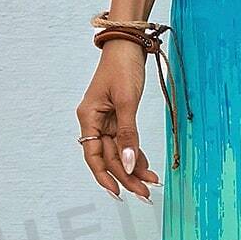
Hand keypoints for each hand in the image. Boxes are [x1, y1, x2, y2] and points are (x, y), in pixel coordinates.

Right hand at [76, 43, 159, 199]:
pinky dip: (135, 154)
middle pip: (110, 157)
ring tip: (151, 183)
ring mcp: (106, 121)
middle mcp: (94, 122)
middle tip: (145, 194)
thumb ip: (128, 135)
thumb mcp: (127, 102)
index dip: (105, 177)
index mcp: (88, 119)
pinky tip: (146, 166)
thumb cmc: (123, 67)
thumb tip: (129, 165)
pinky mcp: (118, 117)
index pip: (94, 157)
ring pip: (119, 152)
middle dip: (127, 176)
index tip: (119, 194)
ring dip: (134, 167)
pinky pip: (125, 141)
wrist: (128, 44)